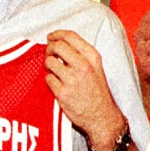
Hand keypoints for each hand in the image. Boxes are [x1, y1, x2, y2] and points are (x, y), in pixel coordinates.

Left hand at [45, 30, 126, 150]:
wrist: (102, 116)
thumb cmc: (97, 92)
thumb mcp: (96, 68)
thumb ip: (81, 55)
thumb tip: (59, 43)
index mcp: (92, 57)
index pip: (70, 36)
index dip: (57, 34)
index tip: (51, 36)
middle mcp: (83, 66)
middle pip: (57, 46)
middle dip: (49, 48)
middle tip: (49, 54)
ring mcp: (72, 80)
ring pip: (49, 62)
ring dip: (48, 65)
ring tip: (54, 71)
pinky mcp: (63, 93)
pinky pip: (48, 79)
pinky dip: (50, 80)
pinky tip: (57, 84)